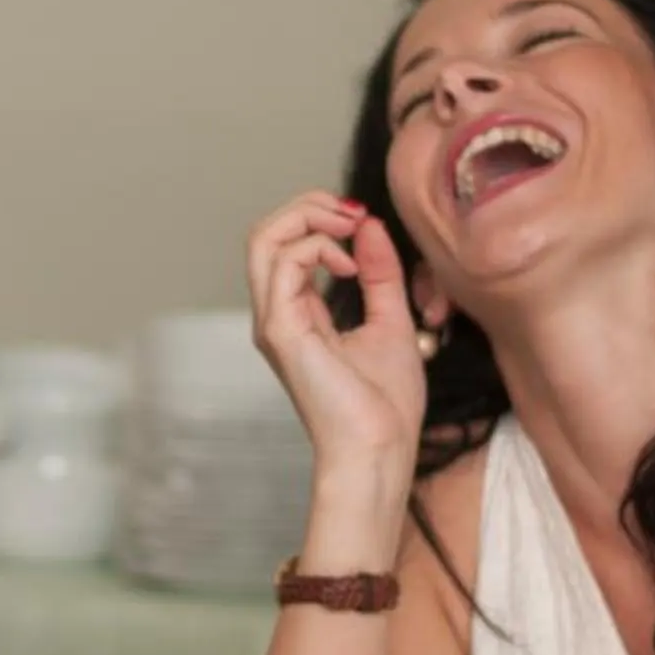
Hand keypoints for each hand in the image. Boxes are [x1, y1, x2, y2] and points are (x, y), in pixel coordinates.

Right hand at [242, 192, 425, 483]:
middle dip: (309, 205)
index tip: (363, 220)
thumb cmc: (385, 405)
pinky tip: (349, 264)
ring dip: (308, 216)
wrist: (380, 449)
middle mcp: (276, 313)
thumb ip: (379, 273)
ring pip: (264, 238)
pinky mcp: (280, 330)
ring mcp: (273, 321)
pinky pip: (284, 263)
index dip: (320, 217)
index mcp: (297, 313)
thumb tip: (368, 226)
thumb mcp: (391, 320)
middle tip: (352, 212)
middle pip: (266, 232)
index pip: (286, 244)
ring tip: (349, 226)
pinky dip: (318, 247)